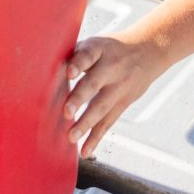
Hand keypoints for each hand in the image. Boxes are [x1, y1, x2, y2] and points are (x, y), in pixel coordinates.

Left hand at [64, 33, 169, 157]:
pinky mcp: (123, 103)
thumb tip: (46, 70)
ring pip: (102, 106)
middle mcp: (110, 68)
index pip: (88, 55)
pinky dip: (96, 137)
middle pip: (94, 83)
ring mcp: (118, 87)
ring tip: (71, 136)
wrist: (147, 51)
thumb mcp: (96, 44)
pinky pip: (109, 122)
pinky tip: (86, 150)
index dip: (79, 64)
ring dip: (86, 123)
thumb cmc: (110, 49)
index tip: (69, 73)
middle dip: (79, 98)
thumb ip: (75, 56)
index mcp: (99, 49)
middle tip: (66, 112)